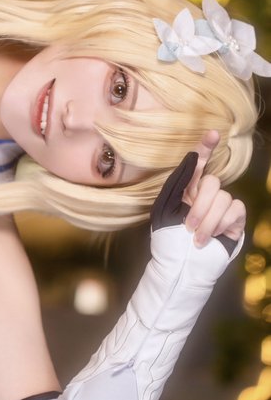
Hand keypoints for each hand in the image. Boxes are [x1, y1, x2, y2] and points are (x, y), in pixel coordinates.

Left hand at [151, 131, 245, 252]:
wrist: (180, 267)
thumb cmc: (167, 240)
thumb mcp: (164, 208)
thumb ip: (178, 181)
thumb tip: (193, 156)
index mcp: (187, 189)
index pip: (199, 163)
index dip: (206, 147)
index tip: (213, 133)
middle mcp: (206, 195)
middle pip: (212, 182)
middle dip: (199, 205)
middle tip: (188, 226)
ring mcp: (222, 207)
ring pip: (223, 197)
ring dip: (207, 220)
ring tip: (196, 238)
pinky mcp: (235, 220)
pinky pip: (235, 210)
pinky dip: (221, 224)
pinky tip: (212, 237)